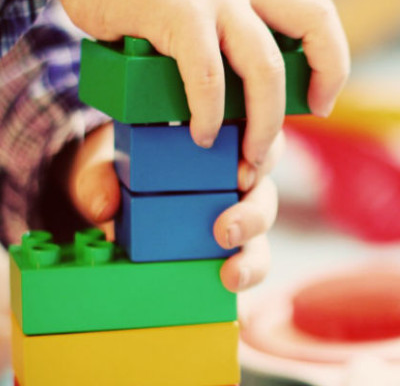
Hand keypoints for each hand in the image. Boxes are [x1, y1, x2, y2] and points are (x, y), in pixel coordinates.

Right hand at [0, 0, 349, 166]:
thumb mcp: (201, 13)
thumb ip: (226, 46)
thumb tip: (241, 110)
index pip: (318, 15)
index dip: (332, 60)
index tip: (321, 102)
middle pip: (314, 24)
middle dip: (324, 79)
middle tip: (305, 123)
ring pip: (265, 66)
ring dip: (264, 121)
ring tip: (248, 156)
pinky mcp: (176, 13)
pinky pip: (207, 75)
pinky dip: (208, 113)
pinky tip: (200, 134)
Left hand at [65, 123, 282, 291]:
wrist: (112, 202)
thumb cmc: (121, 171)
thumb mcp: (104, 166)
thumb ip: (98, 179)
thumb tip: (104, 207)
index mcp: (220, 146)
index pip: (257, 144)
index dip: (262, 158)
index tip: (241, 176)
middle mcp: (238, 181)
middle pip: (265, 194)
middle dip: (254, 215)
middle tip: (226, 230)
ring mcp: (237, 218)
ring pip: (261, 236)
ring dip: (253, 257)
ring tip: (232, 274)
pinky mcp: (230, 251)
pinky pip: (249, 264)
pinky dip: (245, 276)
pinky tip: (232, 291)